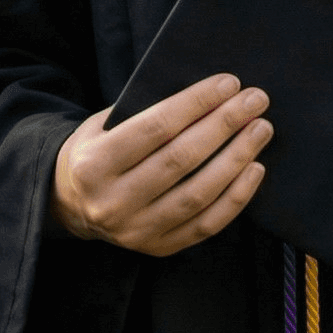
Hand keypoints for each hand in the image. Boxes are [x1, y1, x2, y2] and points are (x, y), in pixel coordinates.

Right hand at [54, 74, 270, 255]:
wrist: (72, 204)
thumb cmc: (98, 150)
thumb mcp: (104, 124)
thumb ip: (147, 112)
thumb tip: (209, 93)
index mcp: (93, 164)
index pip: (155, 128)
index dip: (196, 103)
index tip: (230, 83)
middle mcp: (112, 202)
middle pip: (181, 159)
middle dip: (224, 125)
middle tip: (256, 100)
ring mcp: (135, 231)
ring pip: (198, 194)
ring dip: (237, 158)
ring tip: (260, 130)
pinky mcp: (157, 249)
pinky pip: (206, 225)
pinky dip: (236, 197)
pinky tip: (254, 168)